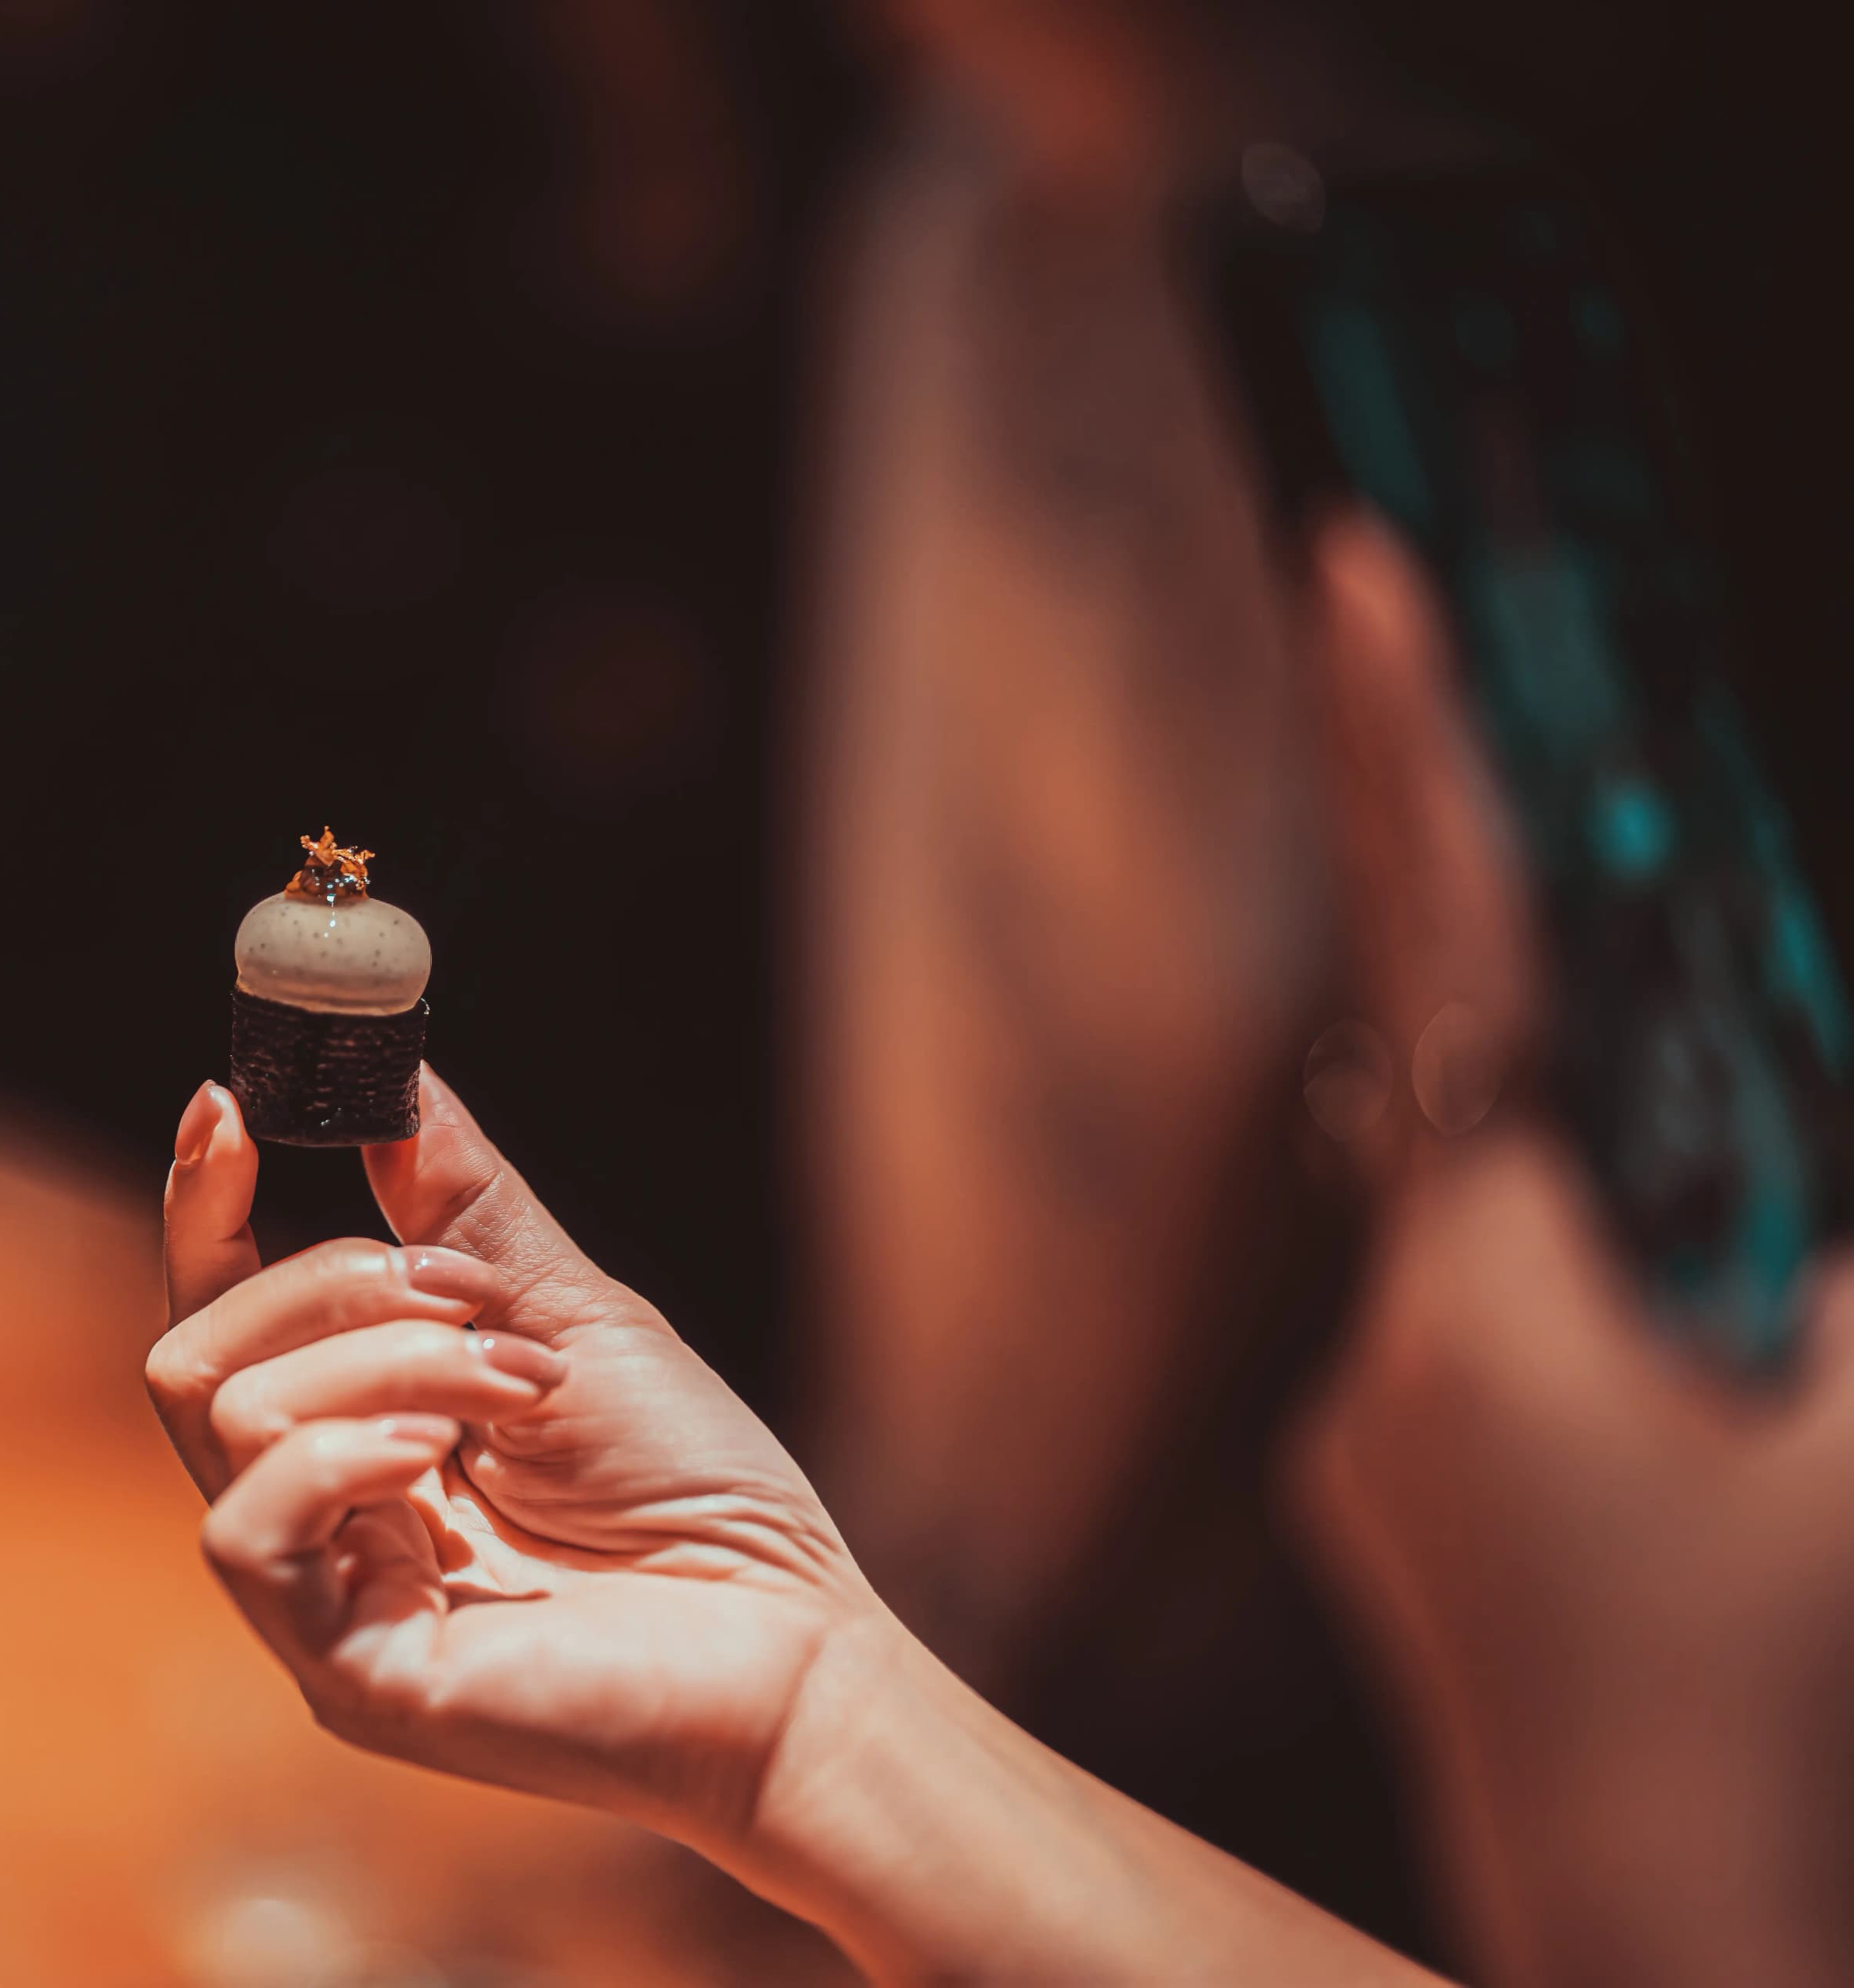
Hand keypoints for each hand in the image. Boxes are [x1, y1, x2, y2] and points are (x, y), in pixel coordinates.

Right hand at [147, 1066, 871, 1856]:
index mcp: (364, 1437)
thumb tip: (395, 1079)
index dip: (205, 1210)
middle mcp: (325, 1519)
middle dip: (328, 1282)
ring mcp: (324, 1602)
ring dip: (383, 1358)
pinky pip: (249, 1534)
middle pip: (201, 1355)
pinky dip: (335, 1456)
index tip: (227, 1102)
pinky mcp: (349, 1674)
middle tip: (468, 1293)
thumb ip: (467, 1213)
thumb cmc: (698, 1496)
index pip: (225, 1319)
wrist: (794, 1647)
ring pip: (234, 1419)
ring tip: (519, 1383)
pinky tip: (436, 1453)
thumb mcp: (575, 1317)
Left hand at [1288, 513, 1853, 1986]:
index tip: (1355, 562)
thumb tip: (1821, 1161)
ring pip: (1484, 1230)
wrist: (1664, 1925)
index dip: (1412, 745)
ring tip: (1715, 1354)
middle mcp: (1386, 1341)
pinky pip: (1474, 1343)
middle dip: (1544, 989)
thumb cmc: (1788, 1697)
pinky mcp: (1382, 1501)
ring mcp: (1363, 1434)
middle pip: (1475, 1088)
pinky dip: (1563, 1318)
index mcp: (1492, 1286)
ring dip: (1589, 1216)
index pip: (1452, 947)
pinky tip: (1667, 1422)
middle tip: (1593, 978)